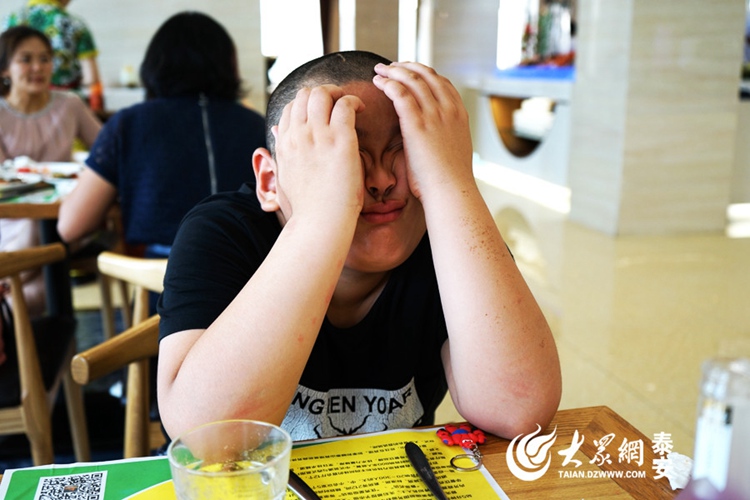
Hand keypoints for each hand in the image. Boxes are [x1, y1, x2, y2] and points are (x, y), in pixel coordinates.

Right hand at [273, 85, 365, 221]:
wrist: (319, 223)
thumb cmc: (307, 207)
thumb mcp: (285, 176)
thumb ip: (282, 152)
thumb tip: (276, 133)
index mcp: (285, 144)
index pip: (291, 108)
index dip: (307, 104)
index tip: (322, 112)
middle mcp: (298, 135)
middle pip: (305, 94)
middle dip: (322, 92)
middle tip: (338, 102)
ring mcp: (318, 136)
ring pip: (323, 93)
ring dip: (338, 93)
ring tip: (350, 104)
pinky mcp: (340, 140)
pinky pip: (345, 105)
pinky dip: (354, 101)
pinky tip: (361, 110)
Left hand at [372, 62, 473, 199]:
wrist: (450, 190)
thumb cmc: (448, 180)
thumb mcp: (454, 151)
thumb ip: (445, 136)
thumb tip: (435, 138)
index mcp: (459, 114)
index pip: (442, 82)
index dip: (423, 73)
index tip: (409, 72)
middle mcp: (449, 109)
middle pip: (427, 75)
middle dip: (407, 66)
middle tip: (391, 66)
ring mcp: (434, 114)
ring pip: (412, 79)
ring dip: (394, 71)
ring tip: (380, 69)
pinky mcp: (417, 122)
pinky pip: (400, 92)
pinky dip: (388, 83)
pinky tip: (378, 82)